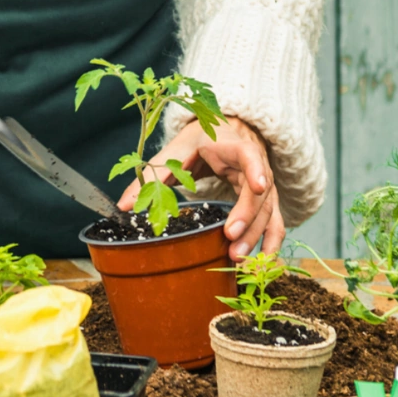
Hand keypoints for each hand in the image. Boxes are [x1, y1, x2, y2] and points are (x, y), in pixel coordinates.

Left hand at [116, 115, 282, 260]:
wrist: (223, 133)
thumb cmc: (199, 141)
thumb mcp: (175, 151)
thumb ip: (152, 175)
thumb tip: (123, 206)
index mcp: (234, 147)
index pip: (250, 155)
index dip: (256, 169)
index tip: (259, 186)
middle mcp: (256, 166)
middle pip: (260, 193)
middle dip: (247, 218)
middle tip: (231, 239)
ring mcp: (265, 186)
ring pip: (268, 212)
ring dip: (257, 236)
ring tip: (238, 259)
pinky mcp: (265, 202)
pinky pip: (274, 223)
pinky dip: (270, 243)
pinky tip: (262, 263)